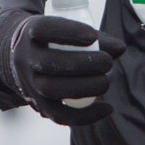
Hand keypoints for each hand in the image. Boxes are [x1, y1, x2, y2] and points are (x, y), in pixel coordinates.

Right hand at [0, 12, 125, 124]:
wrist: (24, 60)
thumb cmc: (55, 41)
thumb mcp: (68, 32)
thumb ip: (96, 38)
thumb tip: (120, 48)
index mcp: (31, 33)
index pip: (44, 29)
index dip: (69, 32)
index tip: (92, 36)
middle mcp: (25, 58)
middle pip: (49, 63)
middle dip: (82, 64)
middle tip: (107, 62)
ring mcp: (29, 83)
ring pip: (52, 90)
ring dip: (84, 88)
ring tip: (105, 82)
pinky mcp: (39, 105)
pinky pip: (59, 115)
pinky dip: (85, 115)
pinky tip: (107, 108)